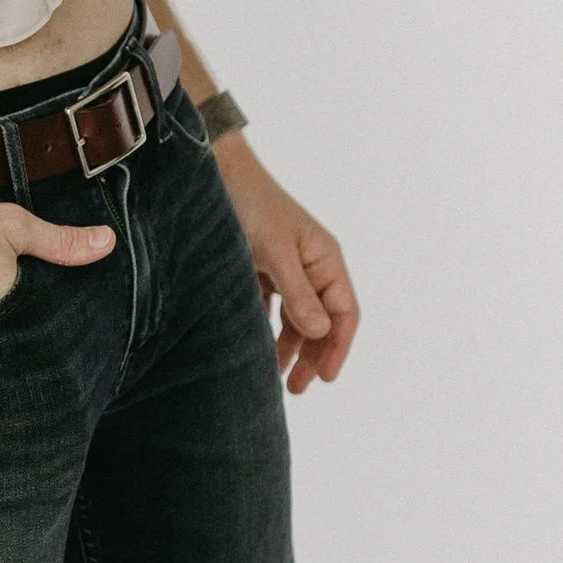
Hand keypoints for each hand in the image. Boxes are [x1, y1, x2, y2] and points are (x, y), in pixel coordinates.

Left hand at [217, 142, 358, 393]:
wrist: (217, 174)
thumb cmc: (252, 207)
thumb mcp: (276, 253)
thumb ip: (298, 293)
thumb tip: (322, 333)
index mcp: (326, 259)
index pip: (344, 312)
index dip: (339, 347)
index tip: (326, 378)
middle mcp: (312, 265)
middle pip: (323, 320)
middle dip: (314, 356)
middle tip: (297, 389)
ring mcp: (288, 267)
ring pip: (298, 317)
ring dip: (291, 347)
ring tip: (278, 379)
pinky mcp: (262, 268)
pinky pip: (273, 307)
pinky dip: (269, 329)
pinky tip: (257, 350)